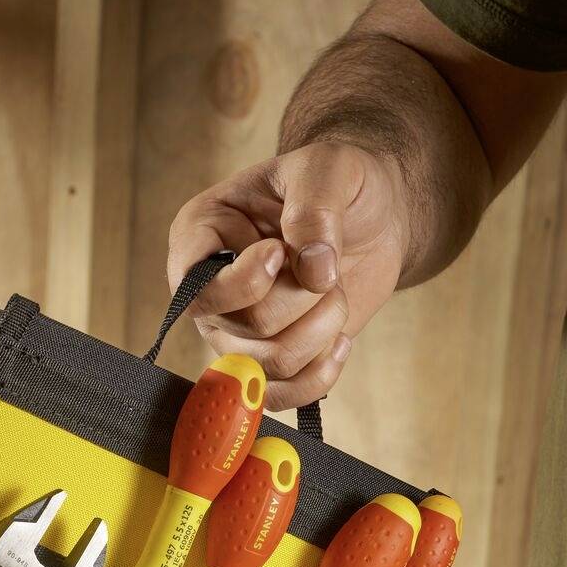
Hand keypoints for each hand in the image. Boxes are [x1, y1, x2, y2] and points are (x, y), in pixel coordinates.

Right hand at [166, 142, 410, 410]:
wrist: (371, 217)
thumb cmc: (339, 183)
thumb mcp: (330, 169)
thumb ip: (315, 210)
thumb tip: (314, 272)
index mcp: (201, 234)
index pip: (195, 286)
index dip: (244, 282)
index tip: (280, 252)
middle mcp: (209, 291)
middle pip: (246, 326)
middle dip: (304, 299)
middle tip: (326, 266)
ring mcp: (235, 333)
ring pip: (268, 365)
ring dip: (321, 330)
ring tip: (334, 293)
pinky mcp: (267, 362)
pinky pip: (279, 397)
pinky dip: (320, 374)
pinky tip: (340, 340)